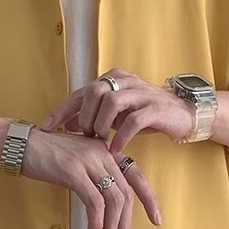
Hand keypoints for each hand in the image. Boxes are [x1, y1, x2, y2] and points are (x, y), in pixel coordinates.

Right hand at [20, 128, 161, 228]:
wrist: (20, 143)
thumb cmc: (45, 155)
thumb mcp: (76, 162)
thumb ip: (93, 177)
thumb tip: (103, 208)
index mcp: (106, 151)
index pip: (136, 176)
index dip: (149, 199)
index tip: (156, 220)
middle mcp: (102, 153)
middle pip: (126, 195)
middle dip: (125, 225)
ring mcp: (89, 161)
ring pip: (114, 200)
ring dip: (110, 227)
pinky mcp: (73, 171)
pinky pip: (94, 202)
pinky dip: (96, 222)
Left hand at [38, 68, 195, 152]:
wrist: (183, 114)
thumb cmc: (145, 114)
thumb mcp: (115, 114)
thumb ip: (93, 115)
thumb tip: (66, 124)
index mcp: (113, 79)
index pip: (81, 93)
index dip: (62, 111)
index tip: (45, 128)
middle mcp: (126, 81)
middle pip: (94, 92)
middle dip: (85, 117)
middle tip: (85, 136)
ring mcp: (142, 93)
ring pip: (112, 102)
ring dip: (101, 124)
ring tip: (100, 140)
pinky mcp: (155, 109)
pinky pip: (133, 121)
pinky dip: (121, 136)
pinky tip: (116, 148)